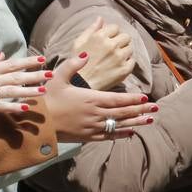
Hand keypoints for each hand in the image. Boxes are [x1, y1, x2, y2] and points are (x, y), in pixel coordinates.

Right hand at [42, 56, 156, 141]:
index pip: (117, 99)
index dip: (133, 99)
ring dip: (136, 122)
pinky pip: (108, 136)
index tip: (146, 97)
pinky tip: (131, 133)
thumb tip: (86, 54)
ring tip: (150, 119)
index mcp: (90, 99)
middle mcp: (94, 114)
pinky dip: (120, 134)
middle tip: (156, 107)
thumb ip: (72, 65)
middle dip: (141, 109)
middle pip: (122, 112)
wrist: (35, 125)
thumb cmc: (46, 100)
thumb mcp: (56, 78)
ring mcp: (92, 127)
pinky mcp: (87, 137)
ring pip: (118, 124)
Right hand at [71, 17, 134, 91]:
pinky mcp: (124, 69)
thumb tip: (100, 18)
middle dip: (120, 41)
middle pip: (126, 36)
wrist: (80, 86)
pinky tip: (117, 66)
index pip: (116, 27)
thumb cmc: (75, 64)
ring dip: (124, 51)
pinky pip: (132, 61)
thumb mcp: (78, 44)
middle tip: (112, 50)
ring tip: (114, 59)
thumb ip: (91, 29)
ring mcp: (119, 58)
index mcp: (100, 37)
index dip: (112, 33)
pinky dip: (126, 63)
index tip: (108, 40)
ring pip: (130, 48)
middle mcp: (111, 45)